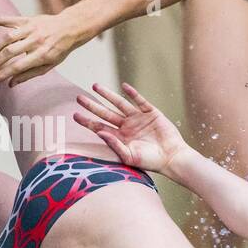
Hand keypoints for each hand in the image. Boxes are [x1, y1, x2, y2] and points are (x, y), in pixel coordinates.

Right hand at [0, 10, 87, 85]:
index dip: (4, 73)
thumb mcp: (50, 65)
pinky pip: (6, 19)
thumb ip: (30, 74)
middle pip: (10, 52)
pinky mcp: (26, 19)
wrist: (70, 28)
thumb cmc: (59, 50)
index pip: (19, 66)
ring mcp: (30, 29)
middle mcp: (36, 41)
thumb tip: (11, 84)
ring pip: (6, 37)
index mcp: (43, 55)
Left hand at [72, 82, 188, 173]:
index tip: (75, 115)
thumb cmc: (151, 162)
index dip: (87, 121)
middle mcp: (127, 126)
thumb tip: (99, 132)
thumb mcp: (129, 156)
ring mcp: (138, 118)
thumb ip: (114, 145)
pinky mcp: (151, 113)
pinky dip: (133, 94)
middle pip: (106, 113)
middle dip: (92, 105)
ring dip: (108, 95)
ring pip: (120, 104)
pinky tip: (124, 87)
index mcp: (120, 137)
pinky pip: (140, 101)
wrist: (172, 158)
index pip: (100, 127)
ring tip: (95, 86)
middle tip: (79, 98)